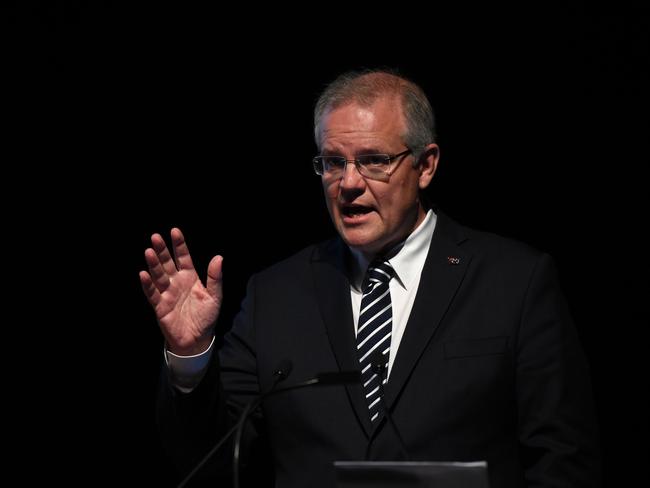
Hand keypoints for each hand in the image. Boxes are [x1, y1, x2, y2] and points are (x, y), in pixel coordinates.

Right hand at [140, 228, 222, 355]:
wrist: (197, 339)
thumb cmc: (206, 317)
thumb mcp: (215, 296)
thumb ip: (215, 278)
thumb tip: (218, 258)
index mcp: (190, 277)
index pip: (183, 257)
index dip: (179, 245)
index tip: (174, 231)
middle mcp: (177, 282)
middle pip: (168, 263)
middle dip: (162, 250)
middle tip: (155, 237)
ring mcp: (167, 293)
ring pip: (158, 275)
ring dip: (154, 264)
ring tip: (149, 251)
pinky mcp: (160, 306)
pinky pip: (152, 293)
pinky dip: (147, 284)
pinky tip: (143, 274)